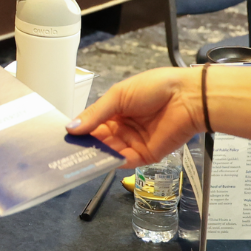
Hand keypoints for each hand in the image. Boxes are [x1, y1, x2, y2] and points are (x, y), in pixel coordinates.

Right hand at [66, 67, 203, 166]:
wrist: (187, 97)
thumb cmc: (155, 87)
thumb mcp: (118, 95)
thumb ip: (95, 114)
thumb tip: (72, 127)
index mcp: (115, 110)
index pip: (92, 124)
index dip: (79, 130)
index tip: (64, 137)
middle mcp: (123, 128)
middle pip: (99, 141)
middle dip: (85, 146)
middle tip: (67, 152)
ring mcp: (133, 142)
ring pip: (109, 153)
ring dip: (96, 156)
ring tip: (80, 158)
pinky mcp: (146, 155)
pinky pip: (125, 161)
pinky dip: (113, 162)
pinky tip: (102, 160)